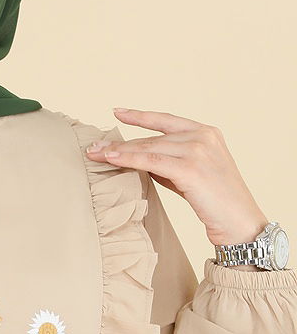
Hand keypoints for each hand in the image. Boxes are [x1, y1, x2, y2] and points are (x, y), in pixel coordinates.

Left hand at [85, 107, 268, 246]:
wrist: (239, 221)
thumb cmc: (215, 201)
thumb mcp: (191, 173)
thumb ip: (168, 162)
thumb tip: (137, 159)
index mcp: (207, 132)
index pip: (166, 120)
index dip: (140, 116)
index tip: (118, 112)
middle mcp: (203, 136)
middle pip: (152, 138)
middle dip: (120, 143)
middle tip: (94, 147)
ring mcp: (198, 150)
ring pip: (148, 148)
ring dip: (119, 152)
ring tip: (96, 154)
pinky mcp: (190, 168)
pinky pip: (151, 162)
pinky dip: (129, 160)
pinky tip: (111, 159)